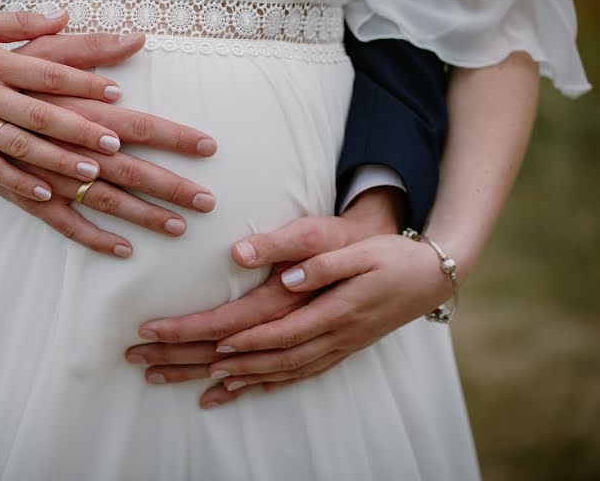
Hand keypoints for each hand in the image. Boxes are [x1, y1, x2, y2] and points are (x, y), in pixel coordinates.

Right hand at [0, 10, 128, 201]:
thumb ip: (22, 22)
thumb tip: (65, 16)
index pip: (46, 72)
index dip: (83, 83)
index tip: (116, 93)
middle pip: (39, 114)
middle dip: (79, 130)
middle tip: (114, 143)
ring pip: (18, 146)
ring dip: (56, 160)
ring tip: (91, 174)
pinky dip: (16, 181)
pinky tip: (45, 193)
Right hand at [0, 31, 217, 256]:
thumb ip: (40, 28)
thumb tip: (86, 20)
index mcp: (24, 72)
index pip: (105, 104)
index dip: (147, 121)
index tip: (194, 141)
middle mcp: (17, 109)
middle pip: (102, 151)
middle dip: (156, 175)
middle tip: (202, 197)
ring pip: (72, 184)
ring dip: (122, 206)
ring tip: (168, 224)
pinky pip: (28, 202)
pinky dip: (64, 220)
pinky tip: (106, 241)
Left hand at [197, 233, 450, 402]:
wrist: (432, 276)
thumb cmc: (395, 257)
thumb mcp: (363, 252)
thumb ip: (325, 265)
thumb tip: (290, 277)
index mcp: (338, 310)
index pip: (284, 333)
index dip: (249, 341)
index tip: (217, 343)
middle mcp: (339, 335)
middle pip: (280, 359)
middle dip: (238, 366)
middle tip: (204, 368)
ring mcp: (344, 345)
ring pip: (291, 370)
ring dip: (253, 378)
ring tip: (218, 382)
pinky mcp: (347, 346)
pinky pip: (308, 371)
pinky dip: (280, 381)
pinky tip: (260, 386)